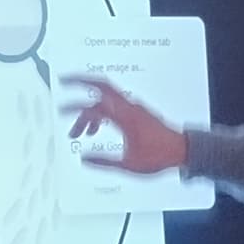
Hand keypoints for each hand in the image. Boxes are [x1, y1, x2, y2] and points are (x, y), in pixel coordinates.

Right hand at [63, 79, 186, 178]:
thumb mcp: (128, 164)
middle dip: (81, 80)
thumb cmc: (160, 154)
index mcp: (125, 117)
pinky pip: (116, 106)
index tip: (61, 111)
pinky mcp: (138, 112)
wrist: (182, 150)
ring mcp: (135, 108)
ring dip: (91, 110)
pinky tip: (99, 128)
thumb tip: (85, 159)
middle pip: (101, 86)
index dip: (75, 109)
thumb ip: (103, 161)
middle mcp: (129, 108)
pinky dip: (103, 113)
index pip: (94, 107)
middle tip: (65, 80)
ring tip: (83, 130)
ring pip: (107, 99)